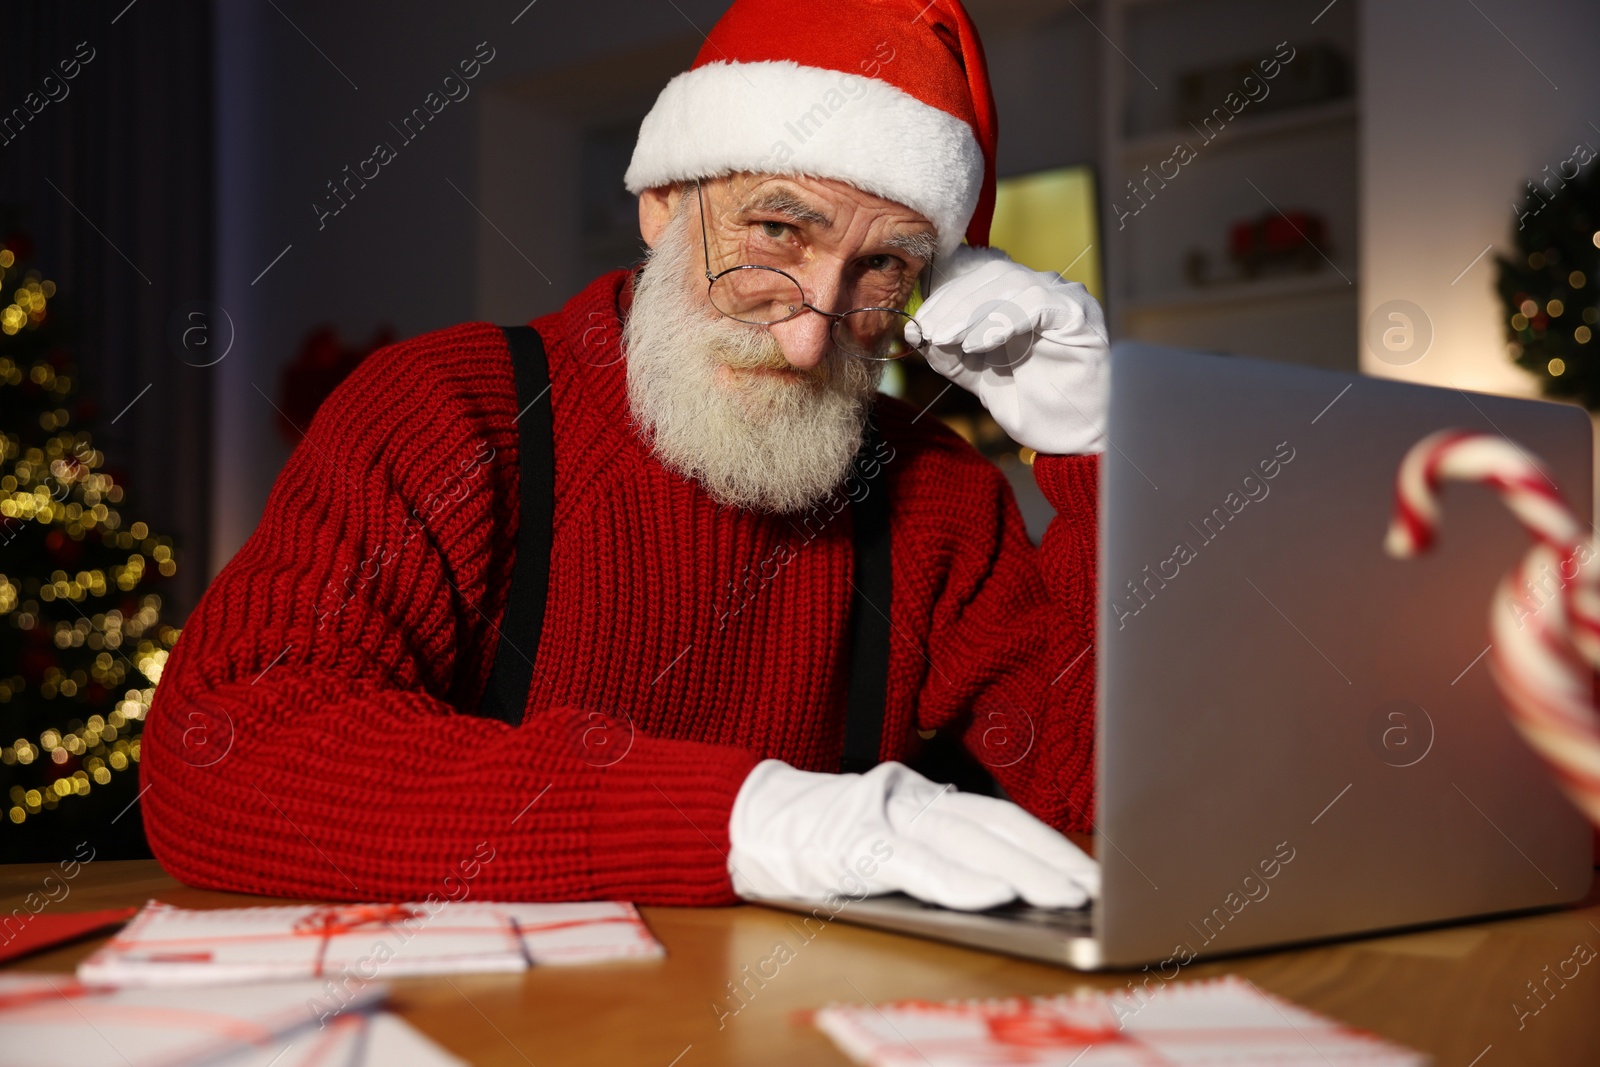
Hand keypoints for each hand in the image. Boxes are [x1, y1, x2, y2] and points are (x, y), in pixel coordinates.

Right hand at [727, 759, 1098, 909]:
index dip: (1046, 843)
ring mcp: (883, 817)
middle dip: (1048, 859)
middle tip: (1093, 891)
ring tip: (1061, 897)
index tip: (1090, 873)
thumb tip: (1008, 888)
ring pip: (967, 841)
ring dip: (1020, 871)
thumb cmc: (819, 840)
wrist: (745, 818)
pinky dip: (958, 880)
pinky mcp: (854, 843)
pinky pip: (916, 863)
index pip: (999, 817)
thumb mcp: (886, 839)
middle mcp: (910, 799)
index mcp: (922, 798)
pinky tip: (992, 896)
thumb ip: (937, 852)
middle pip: (995, 825)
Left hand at [904, 244, 1108, 455]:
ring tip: (948, 339)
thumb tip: (914, 330)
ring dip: (971, 311)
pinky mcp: (1078, 314)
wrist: (1070, 438)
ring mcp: (1064, 297)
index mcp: (1016, 298)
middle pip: (991, 274)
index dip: (944, 295)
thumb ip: (946, 352)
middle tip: (928, 331)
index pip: (976, 277)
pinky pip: (1035, 303)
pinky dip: (1001, 321)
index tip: (918, 323)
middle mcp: (1042, 290)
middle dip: (953, 302)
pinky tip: (977, 345)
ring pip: (1010, 283)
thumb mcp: (974, 374)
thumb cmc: (1029, 404)